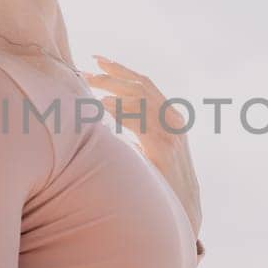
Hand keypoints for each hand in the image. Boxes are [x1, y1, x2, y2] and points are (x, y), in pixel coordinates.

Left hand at [82, 54, 201, 236]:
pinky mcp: (163, 148)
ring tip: (87, 84)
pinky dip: (120, 110)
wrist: (183, 207)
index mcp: (172, 115)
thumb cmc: (162, 179)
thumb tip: (106, 120)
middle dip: (111, 75)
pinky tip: (102, 106)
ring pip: (140, 99)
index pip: (145, 83)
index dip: (121, 70)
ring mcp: (171, 132)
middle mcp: (174, 119)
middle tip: (84, 70)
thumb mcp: (151, 148)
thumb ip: (136, 131)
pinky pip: (139, 122)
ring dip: (111, 89)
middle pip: (141, 85)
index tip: (98, 60)